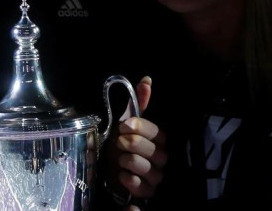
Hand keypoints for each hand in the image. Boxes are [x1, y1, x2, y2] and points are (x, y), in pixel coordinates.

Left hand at [110, 76, 166, 202]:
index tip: (123, 126)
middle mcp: (162, 157)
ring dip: (128, 161)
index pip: (156, 131)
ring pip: (148, 169)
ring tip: (119, 159)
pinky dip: (130, 180)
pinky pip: (143, 187)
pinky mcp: (148, 191)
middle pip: (152, 150)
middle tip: (119, 142)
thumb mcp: (126, 121)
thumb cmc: (120, 143)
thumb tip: (147, 80)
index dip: (139, 127)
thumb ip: (138, 102)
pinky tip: (121, 174)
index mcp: (159, 139)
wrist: (109, 167)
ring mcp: (156, 175)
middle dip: (131, 144)